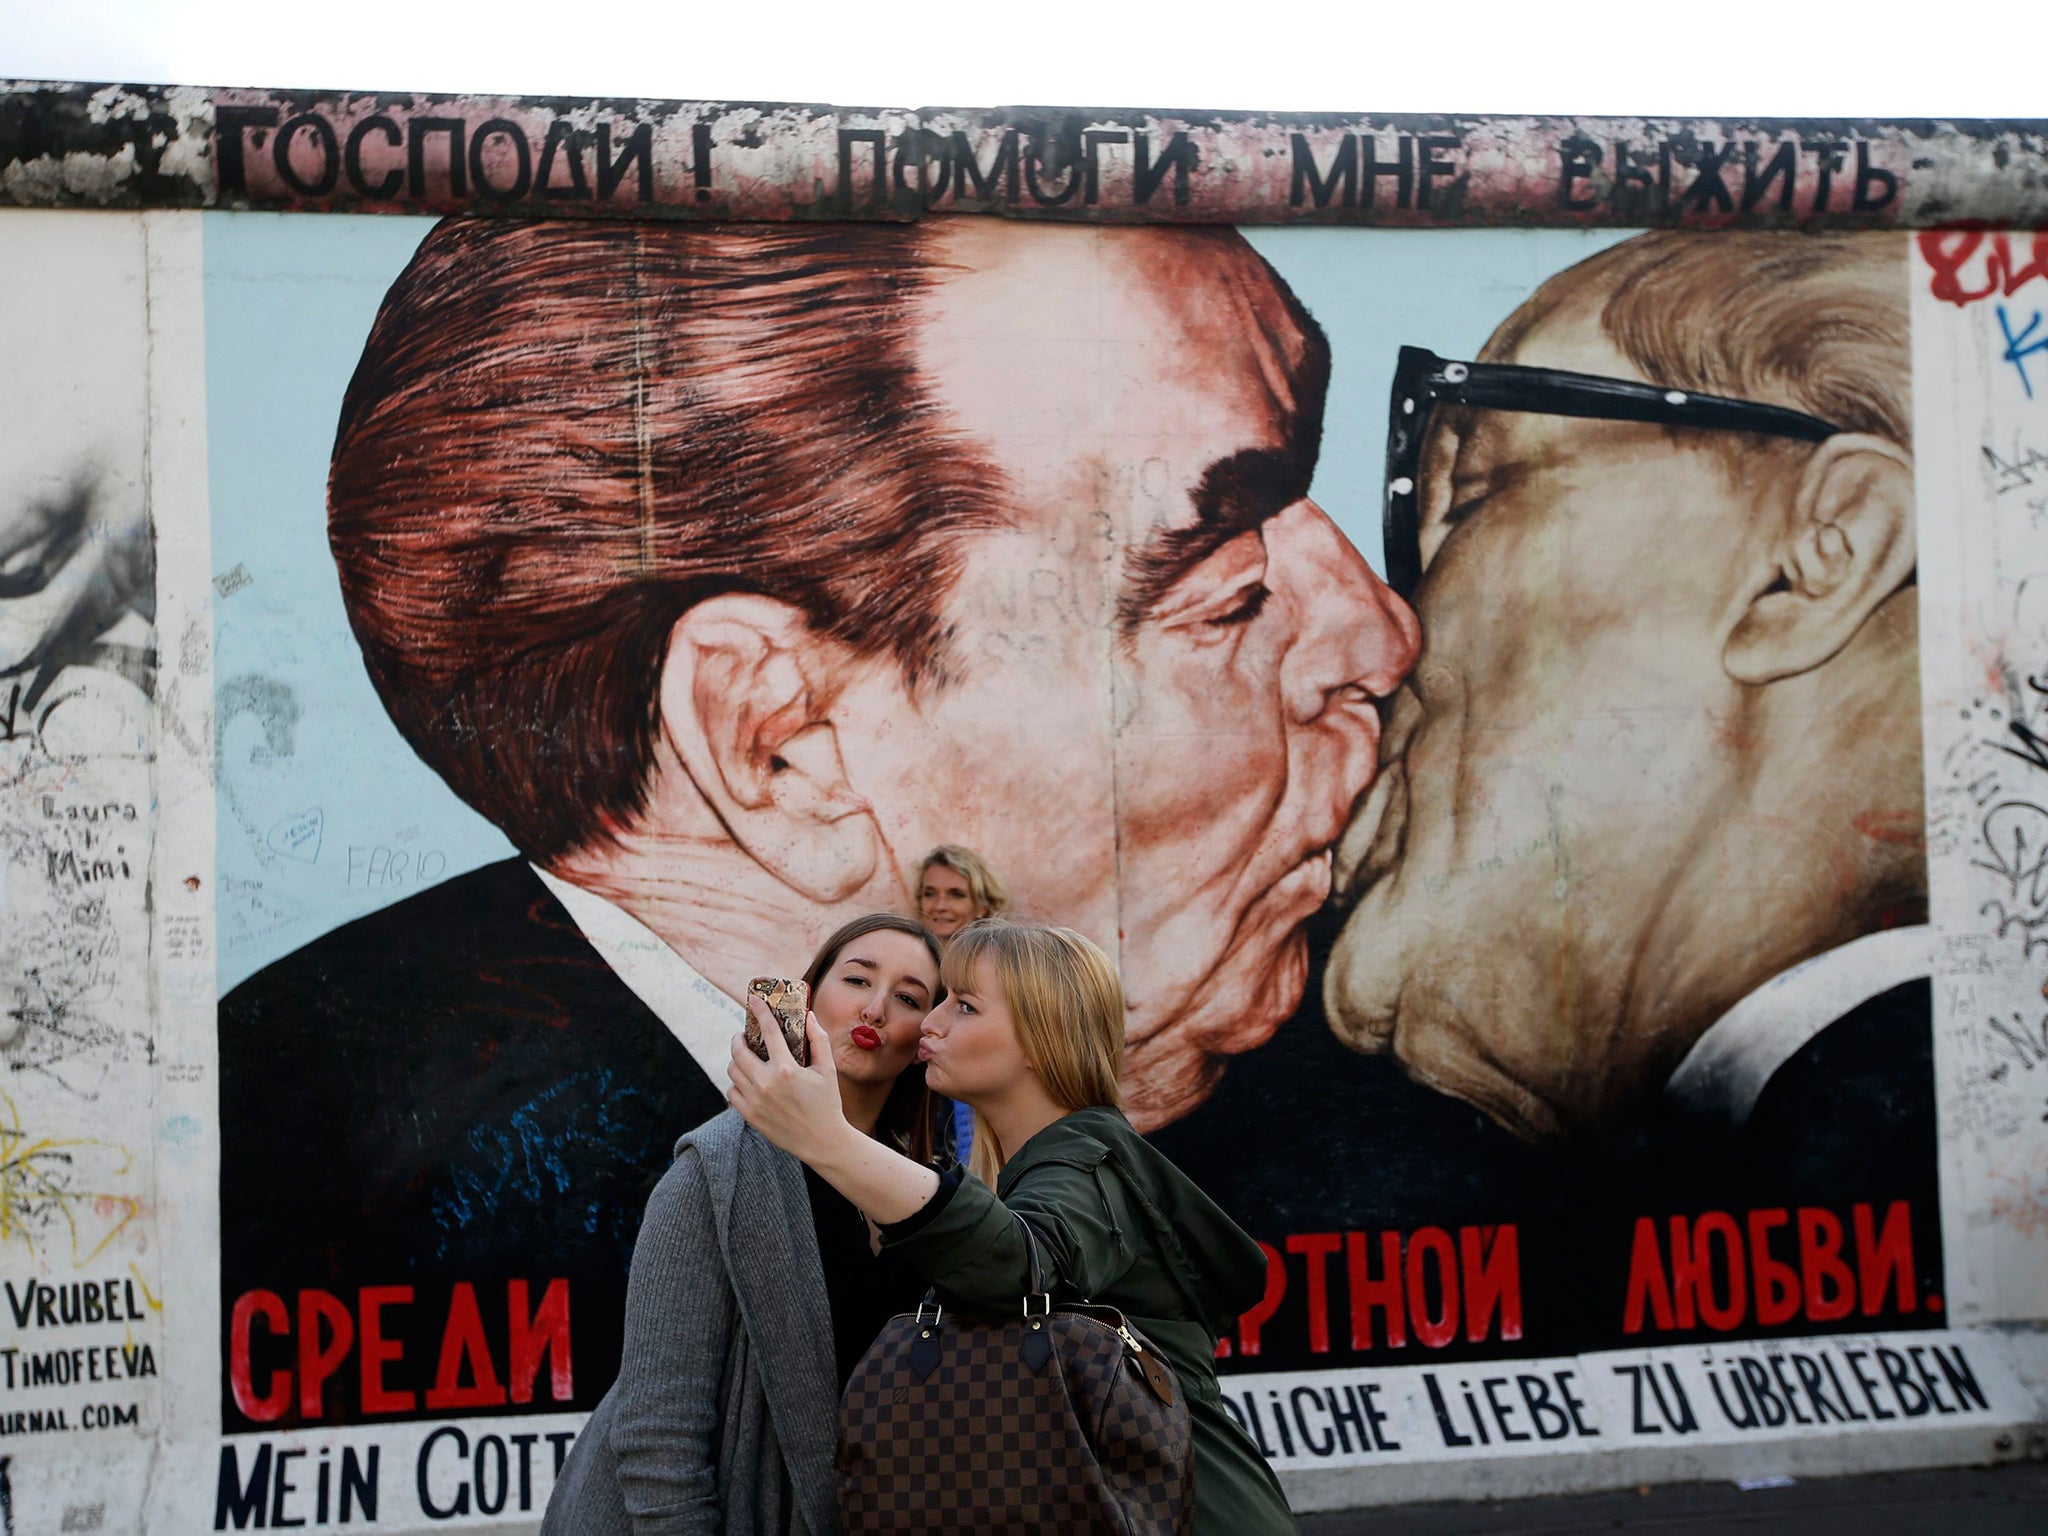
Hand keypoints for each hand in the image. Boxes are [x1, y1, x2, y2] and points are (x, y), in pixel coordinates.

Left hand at [727, 995, 850, 1164]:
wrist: (823, 1142)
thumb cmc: (828, 1104)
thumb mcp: (828, 1069)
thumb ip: (818, 1039)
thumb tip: (809, 1015)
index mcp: (787, 1069)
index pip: (769, 1031)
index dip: (760, 1011)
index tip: (754, 1000)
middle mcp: (766, 1083)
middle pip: (738, 1050)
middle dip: (739, 1038)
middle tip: (745, 1035)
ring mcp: (755, 1100)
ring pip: (733, 1071)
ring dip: (737, 1060)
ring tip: (746, 1057)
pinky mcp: (750, 1116)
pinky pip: (732, 1092)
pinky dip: (736, 1083)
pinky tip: (747, 1080)